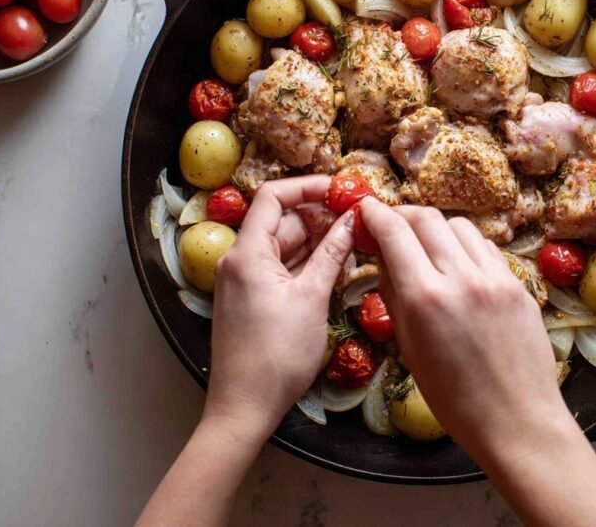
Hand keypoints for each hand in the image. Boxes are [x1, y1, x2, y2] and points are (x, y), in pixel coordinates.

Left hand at [205, 176, 354, 430]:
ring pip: (283, 247)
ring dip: (316, 243)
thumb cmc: (277, 354)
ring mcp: (243, 282)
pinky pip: (279, 270)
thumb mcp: (312, 299)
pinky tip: (334, 270)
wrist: (243, 408)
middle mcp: (239, 261)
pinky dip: (305, 265)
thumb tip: (352, 219)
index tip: (341, 190)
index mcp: (247, 253)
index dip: (307, 187)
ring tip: (353, 246)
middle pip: (281, 222)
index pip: (274, 197)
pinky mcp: (250, 301)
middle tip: (357, 221)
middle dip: (319, 218)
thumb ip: (332, 254)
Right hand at [358, 198, 564, 455]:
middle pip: (427, 218)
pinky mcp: (518, 284)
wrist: (516, 419)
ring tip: (427, 246)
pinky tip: (459, 265)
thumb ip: (394, 296)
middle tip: (392, 225)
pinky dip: (466, 247)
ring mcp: (495, 277)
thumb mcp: (409, 348)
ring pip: (459, 226)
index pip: (394, 232)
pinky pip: (486, 248)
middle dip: (403, 215)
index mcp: (425, 298)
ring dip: (437, 228)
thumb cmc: (454, 398)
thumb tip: (384, 260)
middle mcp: (461, 278)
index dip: (374, 214)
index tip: (365, 210)